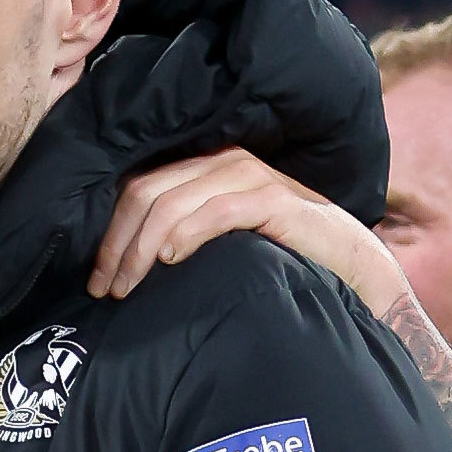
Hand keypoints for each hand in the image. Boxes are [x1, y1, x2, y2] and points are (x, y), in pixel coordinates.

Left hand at [89, 148, 409, 315]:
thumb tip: (133, 264)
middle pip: (147, 194)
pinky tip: (170, 258)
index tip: (98, 278)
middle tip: (105, 289)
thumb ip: (186, 236)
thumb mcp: (225, 241)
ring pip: (172, 203)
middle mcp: (224, 162)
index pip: (140, 189)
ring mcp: (249, 177)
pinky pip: (216, 210)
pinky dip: (187, 233)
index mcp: (207, 168)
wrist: (352, 264)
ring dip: (141, 247)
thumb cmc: (284, 257)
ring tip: (129, 285)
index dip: (111, 232)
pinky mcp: (274, 199)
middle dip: (118, 245)